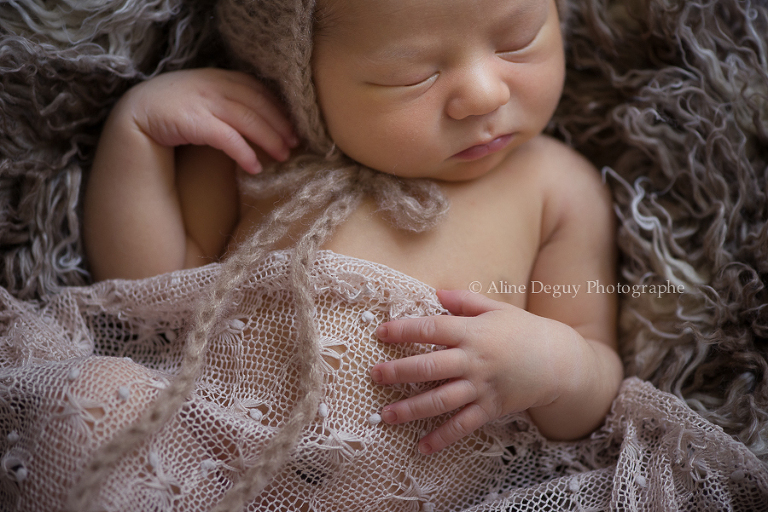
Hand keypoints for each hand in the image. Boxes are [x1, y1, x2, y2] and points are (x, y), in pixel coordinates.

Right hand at [114, 68, 297, 172]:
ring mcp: (204, 101)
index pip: (259, 90)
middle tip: (296, 144)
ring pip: (248, 120)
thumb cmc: (176, 110)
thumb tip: (262, 119)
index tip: (296, 126)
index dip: (280, 108)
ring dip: (269, 139)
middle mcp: (214, 85)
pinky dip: (244, 153)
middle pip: (258, 105)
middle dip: (280, 125)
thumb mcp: (206, 97)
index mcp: (220, 77)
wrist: (136, 113)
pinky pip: (227, 138)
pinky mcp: (194, 121)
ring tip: (284, 156)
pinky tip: (255, 167)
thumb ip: (229, 100)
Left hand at [370, 289, 576, 453]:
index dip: (404, 330)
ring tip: (385, 416)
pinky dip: (442, 438)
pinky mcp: (491, 408)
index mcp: (473, 332)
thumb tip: (435, 292)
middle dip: (399, 371)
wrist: (560, 361)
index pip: (432, 328)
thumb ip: (464, 300)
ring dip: (411, 409)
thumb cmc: (524, 330)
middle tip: (374, 376)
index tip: (380, 332)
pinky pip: (463, 425)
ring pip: (441, 400)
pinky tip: (422, 448)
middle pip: (430, 366)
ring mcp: (482, 386)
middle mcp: (474, 360)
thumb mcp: (496, 308)